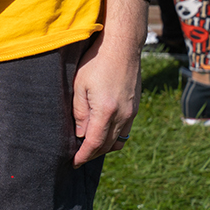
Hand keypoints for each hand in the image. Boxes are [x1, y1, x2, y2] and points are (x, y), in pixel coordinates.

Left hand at [72, 0, 145, 165]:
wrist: (121, 46)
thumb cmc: (95, 62)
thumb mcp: (79, 86)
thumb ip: (80, 112)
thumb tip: (81, 134)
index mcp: (106, 111)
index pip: (95, 143)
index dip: (83, 156)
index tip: (73, 163)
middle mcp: (123, 115)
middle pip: (108, 145)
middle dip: (93, 154)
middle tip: (78, 157)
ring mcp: (132, 111)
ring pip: (119, 139)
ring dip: (105, 146)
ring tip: (89, 147)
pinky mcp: (136, 106)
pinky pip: (125, 129)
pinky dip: (114, 136)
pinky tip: (103, 131)